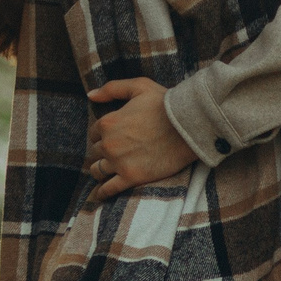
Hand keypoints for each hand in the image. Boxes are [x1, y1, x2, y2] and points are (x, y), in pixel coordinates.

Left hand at [83, 77, 199, 201]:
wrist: (189, 126)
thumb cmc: (165, 104)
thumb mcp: (138, 86)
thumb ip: (112, 89)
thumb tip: (90, 95)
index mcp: (107, 123)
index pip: (94, 133)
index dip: (103, 135)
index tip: (114, 137)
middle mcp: (108, 144)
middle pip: (95, 152)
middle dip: (103, 152)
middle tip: (116, 153)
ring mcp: (119, 162)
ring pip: (97, 171)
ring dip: (100, 170)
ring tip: (106, 172)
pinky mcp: (131, 177)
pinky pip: (108, 189)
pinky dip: (102, 192)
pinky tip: (100, 194)